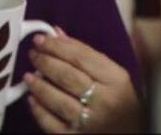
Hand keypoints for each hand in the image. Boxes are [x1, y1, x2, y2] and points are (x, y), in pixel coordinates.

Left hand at [25, 28, 141, 132]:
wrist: (131, 134)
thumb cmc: (122, 104)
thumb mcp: (115, 77)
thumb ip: (89, 55)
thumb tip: (58, 35)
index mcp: (116, 80)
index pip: (82, 57)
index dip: (58, 46)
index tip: (42, 39)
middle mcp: (104, 101)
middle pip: (68, 76)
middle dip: (46, 62)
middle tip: (34, 54)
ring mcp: (90, 122)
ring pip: (58, 101)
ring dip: (39, 85)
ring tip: (29, 75)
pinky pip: (52, 124)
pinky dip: (39, 110)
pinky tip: (32, 99)